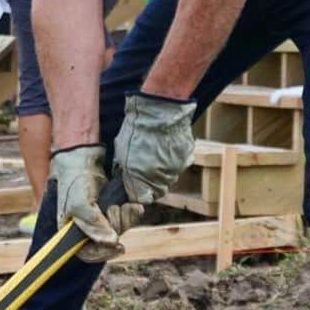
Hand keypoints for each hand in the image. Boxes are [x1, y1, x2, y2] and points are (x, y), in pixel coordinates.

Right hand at [49, 144, 124, 262]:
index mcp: (74, 233)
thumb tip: (112, 241)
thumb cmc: (76, 183)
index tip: (118, 246)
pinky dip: (132, 210)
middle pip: (108, 243)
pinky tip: (129, 203)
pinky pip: (130, 219)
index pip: (88, 253)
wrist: (86, 162)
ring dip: (124, 216)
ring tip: (118, 202)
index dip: (103, 253)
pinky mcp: (117, 211)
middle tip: (113, 209)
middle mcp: (90, 230)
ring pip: (121, 230)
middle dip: (115, 226)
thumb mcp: (80, 203)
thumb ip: (93, 224)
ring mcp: (105, 221)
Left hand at [113, 93, 194, 208]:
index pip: (142, 198)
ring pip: (169, 176)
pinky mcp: (187, 156)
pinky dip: (172, 158)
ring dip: (162, 170)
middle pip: (157, 188)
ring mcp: (178, 168)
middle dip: (149, 181)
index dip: (136, 191)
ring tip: (154, 152)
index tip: (133, 184)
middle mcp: (163, 178)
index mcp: (144, 180)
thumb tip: (124, 179)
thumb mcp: (121, 153)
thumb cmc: (137, 130)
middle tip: (143, 166)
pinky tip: (165, 146)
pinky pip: (179, 163)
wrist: (159, 111)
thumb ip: (124, 172)